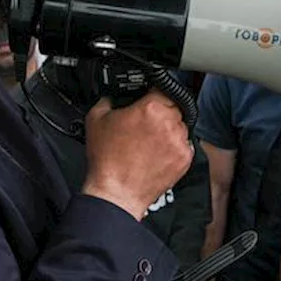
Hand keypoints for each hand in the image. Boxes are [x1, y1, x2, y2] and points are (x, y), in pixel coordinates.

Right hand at [82, 91, 192, 220]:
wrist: (116, 193)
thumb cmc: (107, 160)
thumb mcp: (96, 118)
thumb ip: (108, 99)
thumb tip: (113, 96)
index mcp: (150, 108)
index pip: (162, 88)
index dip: (153, 93)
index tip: (148, 98)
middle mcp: (169, 123)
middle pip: (173, 106)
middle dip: (161, 112)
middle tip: (145, 124)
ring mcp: (179, 142)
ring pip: (180, 126)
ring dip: (169, 129)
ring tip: (150, 142)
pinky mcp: (184, 159)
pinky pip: (184, 145)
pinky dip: (173, 147)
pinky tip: (156, 154)